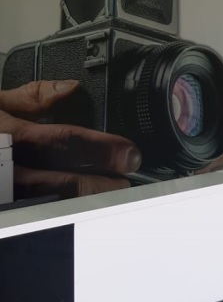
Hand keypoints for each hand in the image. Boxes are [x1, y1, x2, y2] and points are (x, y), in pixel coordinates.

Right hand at [0, 80, 141, 199]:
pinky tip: (75, 205)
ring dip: (81, 201)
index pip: (61, 141)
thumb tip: (71, 89)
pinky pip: (29, 212)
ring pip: (46, 203)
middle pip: (59, 183)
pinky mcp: (2, 208)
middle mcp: (3, 167)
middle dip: (98, 185)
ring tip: (107, 195)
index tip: (130, 154)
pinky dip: (56, 208)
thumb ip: (29, 96)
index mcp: (5, 135)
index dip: (100, 149)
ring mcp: (0, 192)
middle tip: (127, 183)